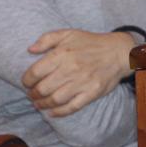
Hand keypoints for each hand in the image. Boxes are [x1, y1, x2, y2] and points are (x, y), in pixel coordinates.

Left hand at [21, 29, 135, 117]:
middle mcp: (71, 69)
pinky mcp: (92, 93)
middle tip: (32, 94)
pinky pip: (71, 107)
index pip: (35, 72)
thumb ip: (47, 39)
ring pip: (54, 100)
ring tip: (39, 103)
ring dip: (43, 104)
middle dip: (33, 94)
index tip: (27, 82)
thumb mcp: (69, 33)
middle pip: (42, 89)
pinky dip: (59, 112)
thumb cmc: (91, 43)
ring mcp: (82, 82)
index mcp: (62, 54)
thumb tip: (30, 50)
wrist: (119, 51)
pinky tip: (52, 112)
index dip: (26, 80)